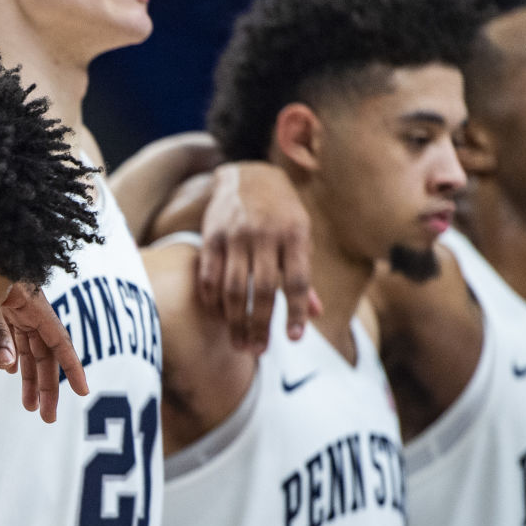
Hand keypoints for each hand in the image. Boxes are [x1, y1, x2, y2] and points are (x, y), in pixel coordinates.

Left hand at [0, 282, 87, 423]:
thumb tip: (9, 367)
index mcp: (31, 303)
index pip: (58, 340)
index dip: (72, 367)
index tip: (84, 392)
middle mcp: (29, 307)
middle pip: (44, 352)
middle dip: (47, 385)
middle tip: (46, 417)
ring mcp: (17, 307)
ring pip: (30, 348)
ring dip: (31, 377)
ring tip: (31, 407)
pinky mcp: (4, 307)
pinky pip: (15, 336)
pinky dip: (17, 356)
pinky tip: (15, 373)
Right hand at [198, 161, 320, 349]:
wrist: (247, 174)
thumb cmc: (281, 213)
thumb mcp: (300, 234)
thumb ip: (303, 273)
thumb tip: (315, 314)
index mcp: (294, 235)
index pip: (298, 280)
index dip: (296, 311)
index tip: (293, 338)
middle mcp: (265, 234)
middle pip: (264, 288)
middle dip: (261, 324)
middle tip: (258, 351)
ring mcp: (236, 234)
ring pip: (234, 286)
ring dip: (236, 320)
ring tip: (239, 344)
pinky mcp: (212, 235)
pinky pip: (209, 275)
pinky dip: (213, 300)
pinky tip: (219, 317)